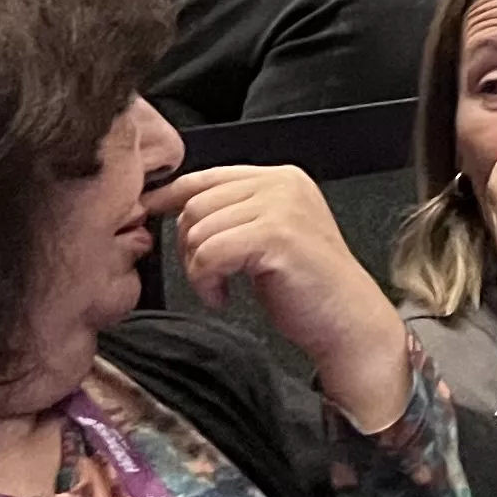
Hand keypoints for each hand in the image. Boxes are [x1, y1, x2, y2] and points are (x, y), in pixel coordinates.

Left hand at [155, 165, 412, 424]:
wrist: (347, 320)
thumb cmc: (306, 285)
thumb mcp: (266, 236)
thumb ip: (233, 214)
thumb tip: (173, 208)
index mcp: (281, 178)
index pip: (207, 176)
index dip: (170, 197)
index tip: (149, 213)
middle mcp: (283, 184)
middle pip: (196, 204)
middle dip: (190, 247)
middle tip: (210, 277)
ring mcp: (283, 207)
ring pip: (199, 230)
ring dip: (198, 269)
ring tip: (221, 288)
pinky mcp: (277, 235)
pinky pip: (210, 253)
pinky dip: (207, 282)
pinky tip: (225, 297)